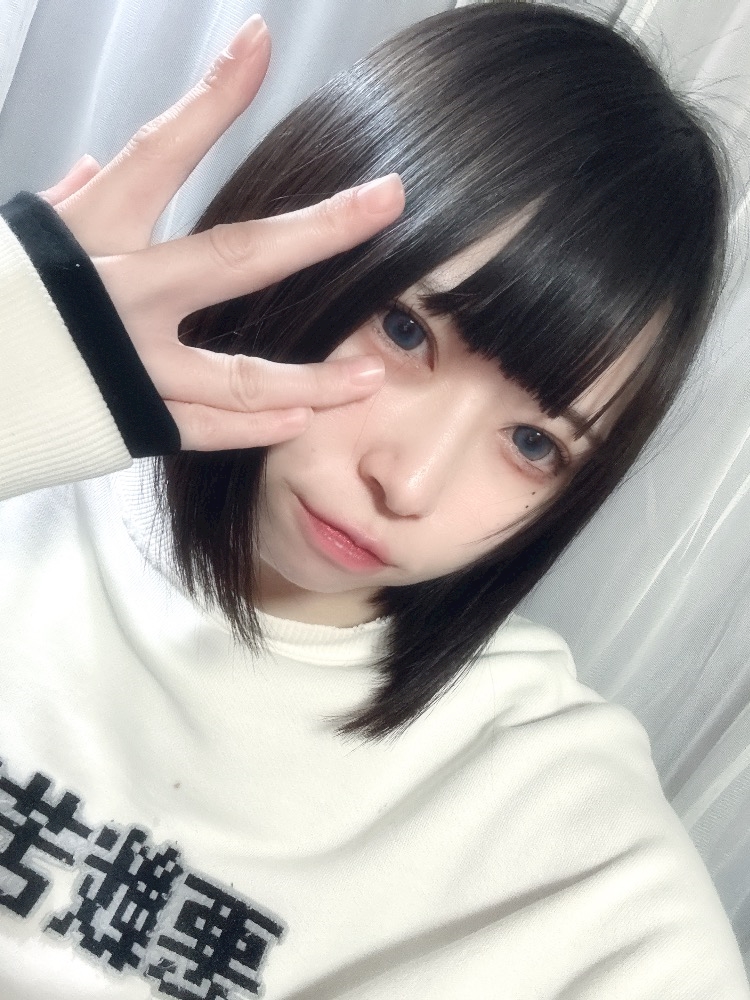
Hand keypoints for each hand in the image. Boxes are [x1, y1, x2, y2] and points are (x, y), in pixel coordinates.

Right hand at [40, 15, 404, 450]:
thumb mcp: (22, 241)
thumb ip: (70, 204)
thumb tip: (92, 167)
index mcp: (89, 236)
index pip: (159, 151)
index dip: (212, 98)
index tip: (261, 44)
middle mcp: (120, 295)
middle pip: (236, 257)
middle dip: (318, 229)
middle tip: (387, 201)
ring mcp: (130, 364)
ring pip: (238, 373)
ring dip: (312, 377)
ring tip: (372, 375)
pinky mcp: (130, 421)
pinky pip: (207, 429)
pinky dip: (257, 426)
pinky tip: (304, 418)